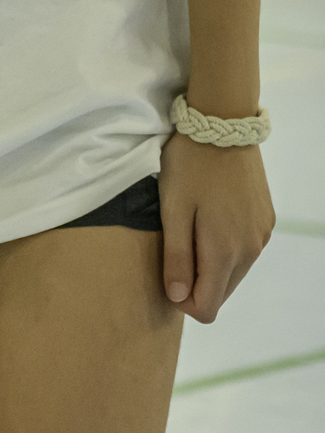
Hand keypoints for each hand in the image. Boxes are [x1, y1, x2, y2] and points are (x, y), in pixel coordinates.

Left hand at [158, 131, 273, 322]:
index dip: (182, 300)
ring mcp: (262, 235)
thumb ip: (177, 257)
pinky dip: (225, 246)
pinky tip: (209, 217)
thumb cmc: (189, 165)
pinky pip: (245, 250)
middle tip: (174, 246)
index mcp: (225, 251)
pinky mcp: (267, 220)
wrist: (223, 125)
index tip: (167, 273)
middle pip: (221, 291)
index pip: (207, 307)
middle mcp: (251, 250)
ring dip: (211, 263)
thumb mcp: (172, 209)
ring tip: (190, 228)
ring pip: (234, 271)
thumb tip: (178, 297)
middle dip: (196, 282)